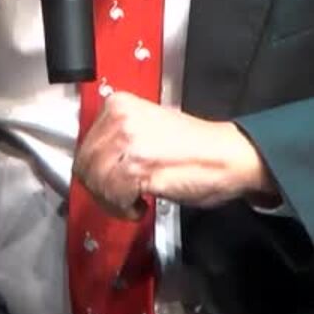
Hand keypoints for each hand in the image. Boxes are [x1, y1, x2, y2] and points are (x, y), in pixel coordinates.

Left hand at [71, 92, 278, 217]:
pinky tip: (141, 204)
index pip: (84, 145)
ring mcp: (128, 142)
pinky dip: (124, 208)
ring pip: (96, 182)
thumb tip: (93, 158)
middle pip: (86, 165)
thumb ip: (118, 136)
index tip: (108, 180)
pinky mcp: (139, 166)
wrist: (228, 157)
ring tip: (133, 201)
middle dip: (100, 188)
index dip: (94, 170)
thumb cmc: (194, 147)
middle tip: (121, 197)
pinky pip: (113, 196)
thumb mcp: (147, 126)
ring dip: (112, 200)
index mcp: (119, 104)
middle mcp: (120, 119)